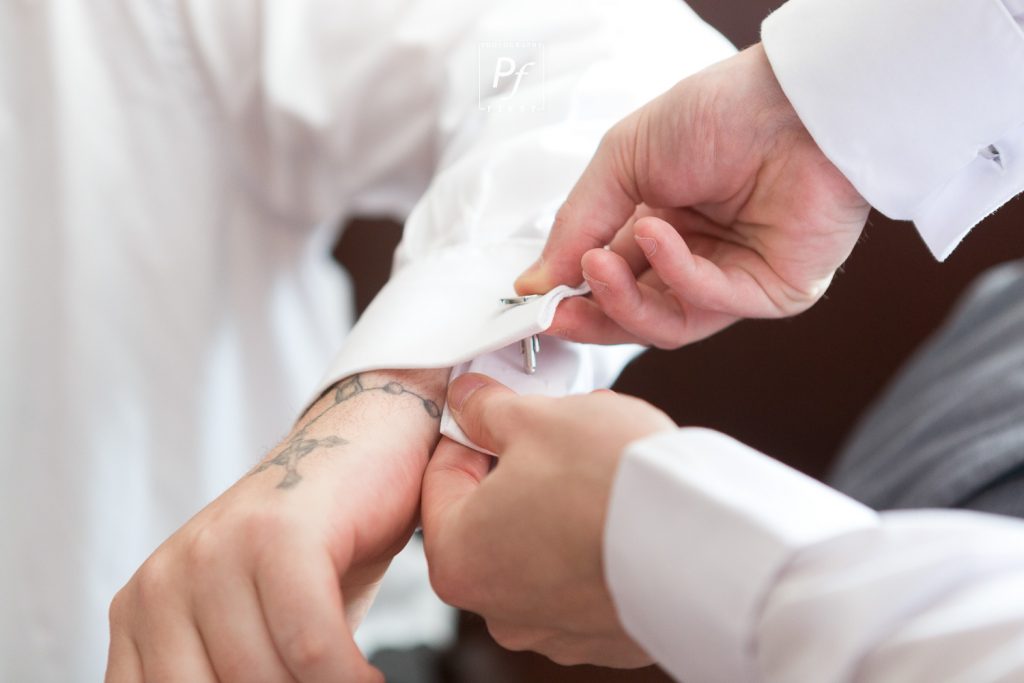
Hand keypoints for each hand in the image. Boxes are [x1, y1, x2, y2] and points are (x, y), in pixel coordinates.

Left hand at [105, 370, 446, 682]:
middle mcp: (163, 582)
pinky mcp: (279, 533)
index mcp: (143, 615)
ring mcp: (217, 551)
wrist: (365, 444)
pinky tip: (371, 678)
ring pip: (264, 680)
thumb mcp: (257, 628)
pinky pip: (309, 644)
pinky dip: (348, 678)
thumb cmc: (320, 549)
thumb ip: (230, 675)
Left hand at [421, 374, 674, 666]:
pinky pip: (581, 576)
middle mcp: (498, 609)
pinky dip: (591, 544)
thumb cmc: (614, 484)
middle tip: (553, 434)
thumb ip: (488, 408)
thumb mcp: (537, 419)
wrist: (707, 540)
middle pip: (489, 517)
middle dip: (516, 469)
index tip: (494, 413)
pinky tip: (619, 512)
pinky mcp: (602, 635)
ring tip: (598, 469)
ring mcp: (553, 629)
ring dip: (554, 506)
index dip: (469, 432)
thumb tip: (469, 400)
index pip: (440, 479)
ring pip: (536, 546)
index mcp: (459, 559)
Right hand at [518, 44, 870, 347]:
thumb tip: (533, 283)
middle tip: (554, 307)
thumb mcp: (622, 160)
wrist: (795, 101)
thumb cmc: (717, 113)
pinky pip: (710, 304)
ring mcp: (734, 280)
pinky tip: (655, 234)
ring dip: (624, 298)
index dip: (572, 295)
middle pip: (635, 315)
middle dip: (592, 313)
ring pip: (668, 323)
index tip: (534, 300)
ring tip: (599, 260)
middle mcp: (697, 257)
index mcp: (660, 225)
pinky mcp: (772, 293)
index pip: (611, 280)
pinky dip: (675, 273)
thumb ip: (577, 224)